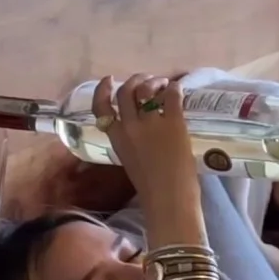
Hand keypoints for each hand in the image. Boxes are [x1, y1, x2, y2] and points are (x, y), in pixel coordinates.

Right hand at [92, 74, 196, 206]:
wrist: (169, 199)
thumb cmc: (151, 189)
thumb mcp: (131, 161)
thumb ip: (132, 142)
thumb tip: (145, 126)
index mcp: (117, 139)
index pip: (101, 108)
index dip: (103, 90)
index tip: (109, 80)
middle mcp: (130, 127)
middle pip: (126, 92)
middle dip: (135, 80)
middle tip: (147, 80)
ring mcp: (150, 123)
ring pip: (146, 89)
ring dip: (155, 82)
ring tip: (164, 85)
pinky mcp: (173, 122)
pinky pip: (172, 95)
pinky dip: (174, 89)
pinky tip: (177, 91)